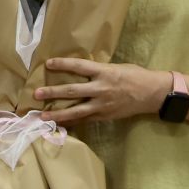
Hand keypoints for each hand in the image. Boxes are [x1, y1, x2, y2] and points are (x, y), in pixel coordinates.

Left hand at [33, 58, 172, 125]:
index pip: (79, 66)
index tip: (48, 64)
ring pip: (76, 110)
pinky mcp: (104, 116)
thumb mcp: (117, 67)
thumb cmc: (135, 75)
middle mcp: (101, 88)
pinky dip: (72, 122)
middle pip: (72, 91)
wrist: (152, 93)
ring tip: (42, 116)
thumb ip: (99, 70)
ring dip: (58, 113)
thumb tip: (81, 70)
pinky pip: (85, 120)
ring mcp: (102, 104)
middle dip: (53, 93)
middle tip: (36, 94)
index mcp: (104, 72)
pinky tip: (60, 124)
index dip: (63, 64)